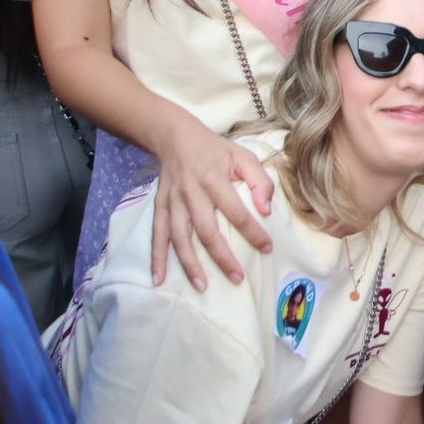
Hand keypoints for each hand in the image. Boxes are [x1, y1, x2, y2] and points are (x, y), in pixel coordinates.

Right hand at [150, 113, 273, 290]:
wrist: (176, 137)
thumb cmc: (216, 150)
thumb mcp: (243, 156)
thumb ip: (260, 181)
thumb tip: (266, 211)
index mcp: (214, 179)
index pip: (237, 212)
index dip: (253, 232)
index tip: (267, 248)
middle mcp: (191, 192)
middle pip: (207, 231)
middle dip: (222, 258)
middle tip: (237, 279)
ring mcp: (173, 202)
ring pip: (180, 238)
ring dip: (190, 264)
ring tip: (202, 286)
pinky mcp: (160, 207)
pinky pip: (157, 235)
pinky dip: (157, 258)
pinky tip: (159, 279)